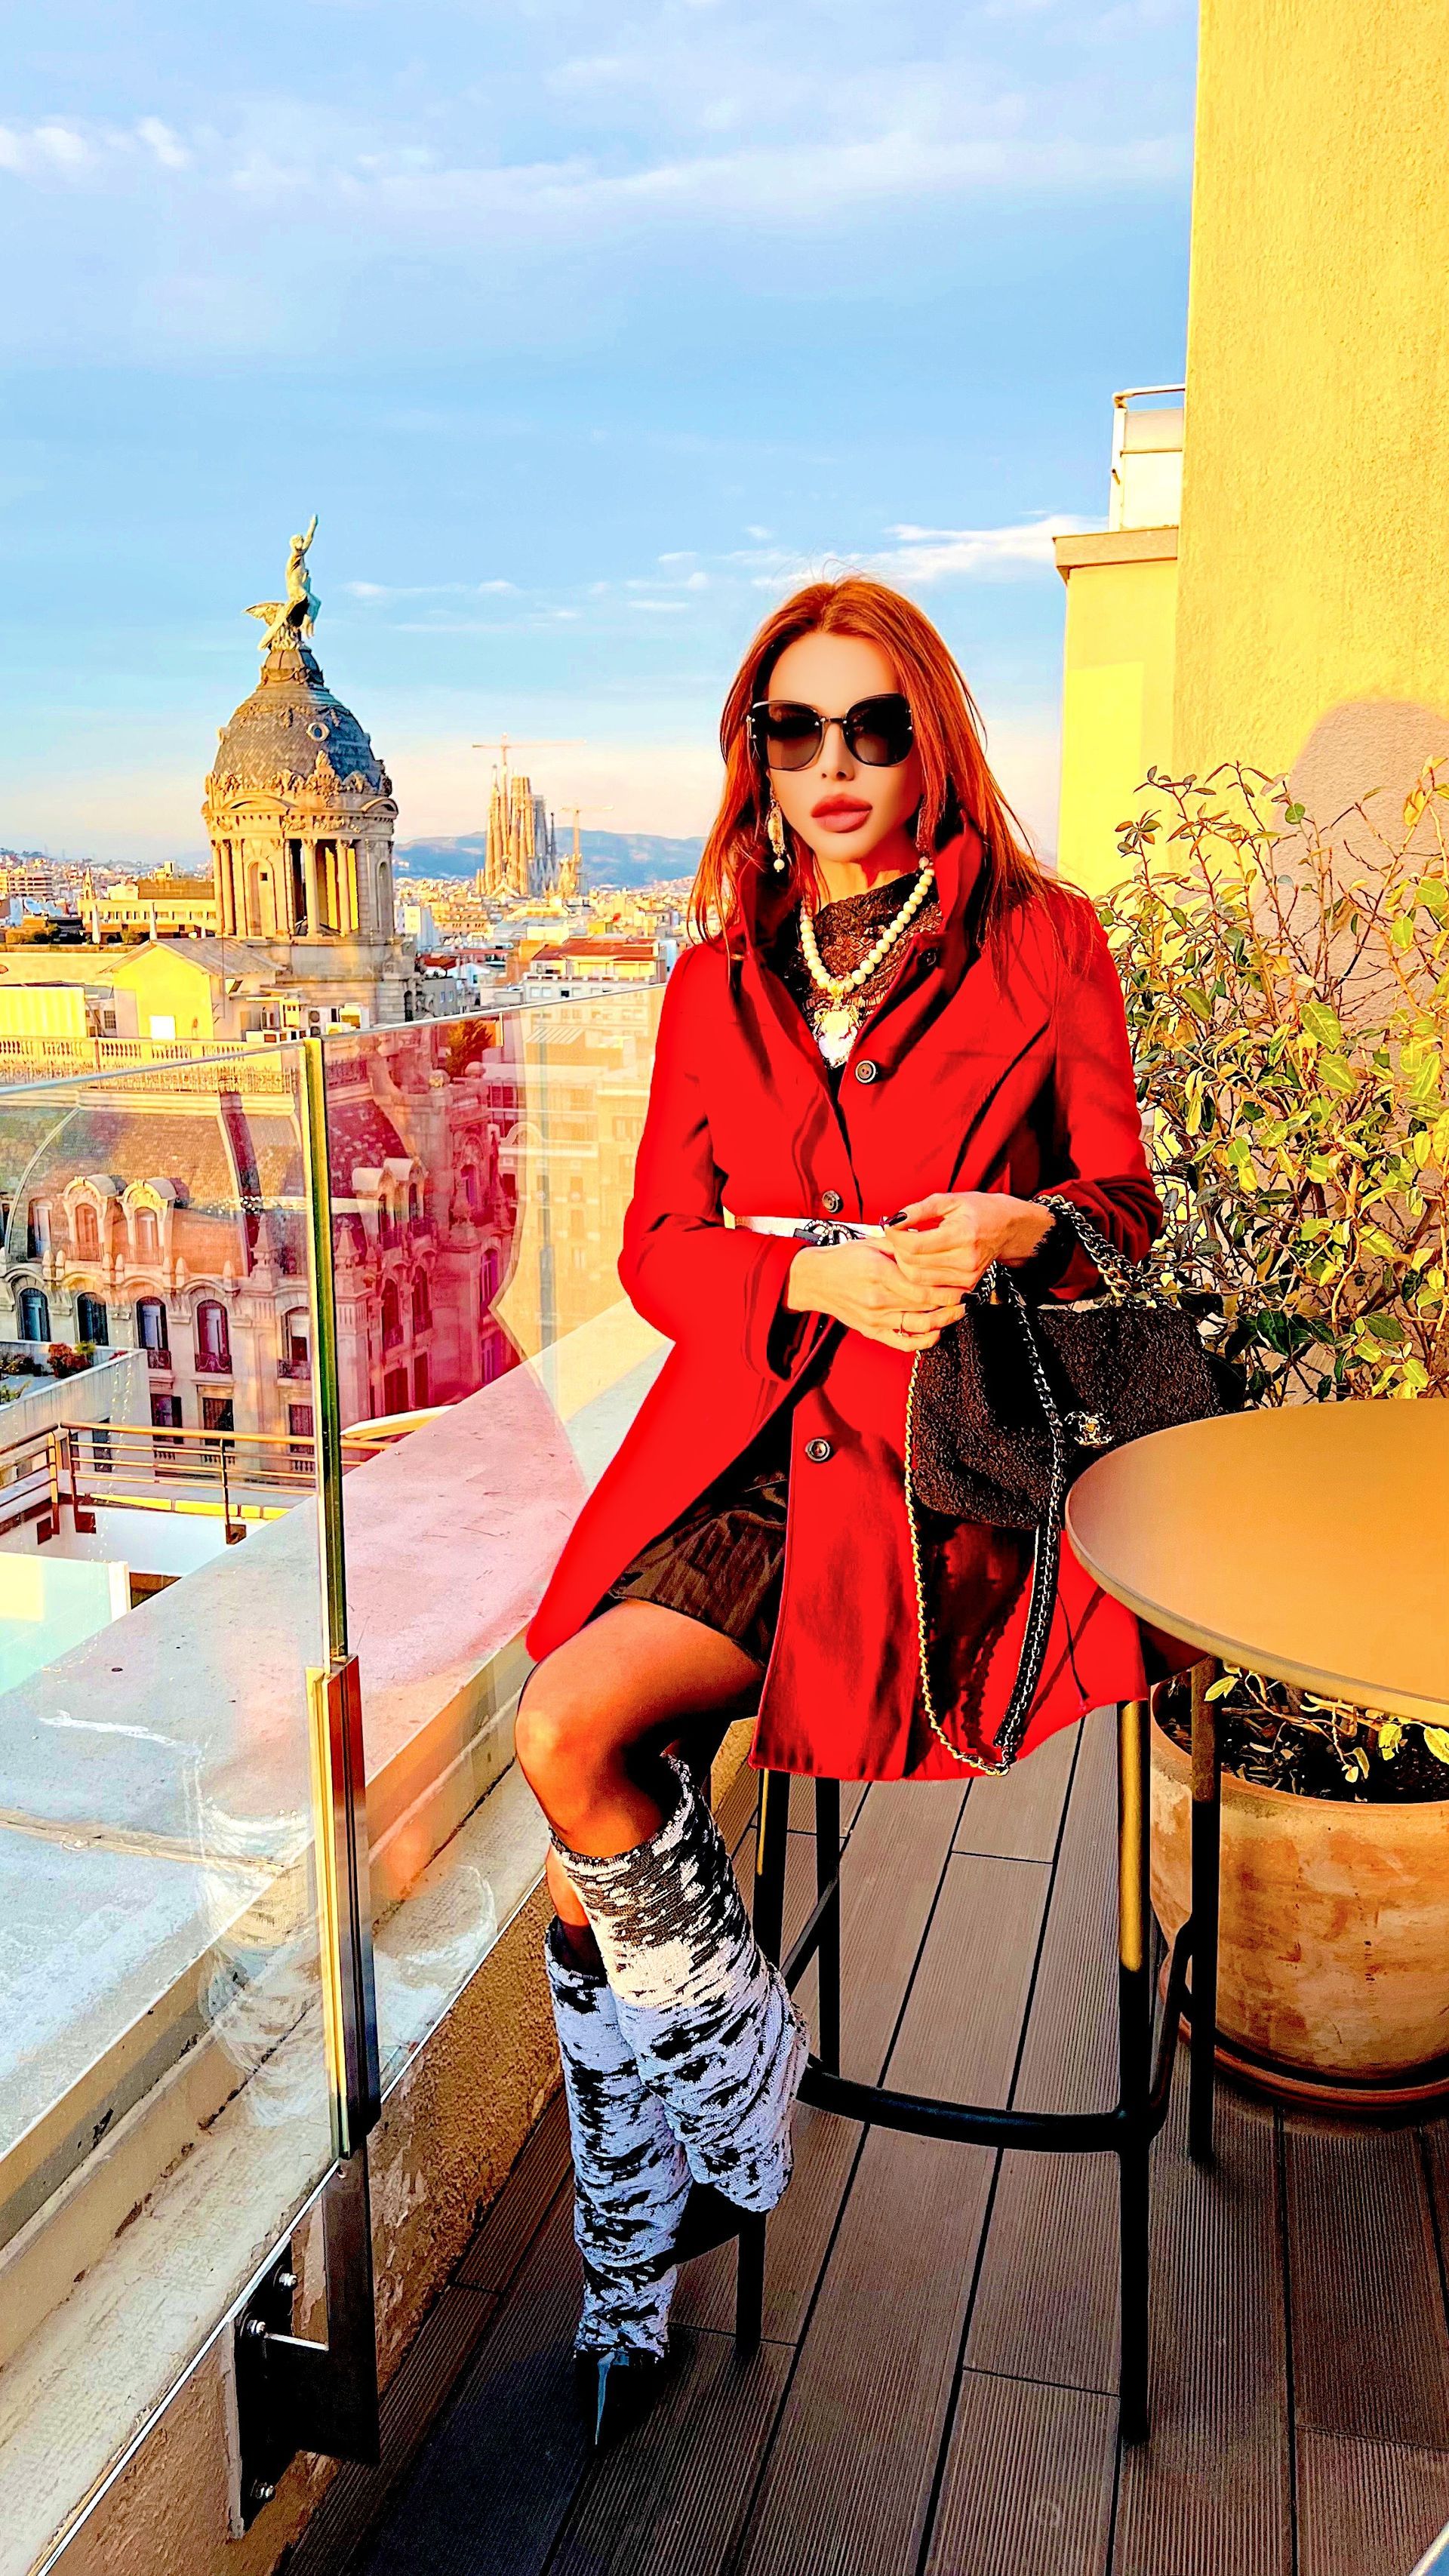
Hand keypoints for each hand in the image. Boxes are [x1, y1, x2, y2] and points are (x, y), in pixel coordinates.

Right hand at [785, 1239, 966, 1351]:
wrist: (814, 1280)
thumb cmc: (842, 1259)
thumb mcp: (871, 1244)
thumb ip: (900, 1246)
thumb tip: (927, 1242)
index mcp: (879, 1273)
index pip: (923, 1287)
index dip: (946, 1288)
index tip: (961, 1283)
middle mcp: (878, 1299)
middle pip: (925, 1307)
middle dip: (951, 1303)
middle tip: (966, 1297)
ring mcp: (875, 1318)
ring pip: (918, 1326)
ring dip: (943, 1322)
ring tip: (957, 1313)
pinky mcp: (871, 1331)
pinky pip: (902, 1342)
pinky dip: (923, 1341)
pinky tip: (936, 1332)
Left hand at [884, 1191, 1055, 1294]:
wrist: (1007, 1228)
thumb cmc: (979, 1210)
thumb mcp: (949, 1200)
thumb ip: (919, 1210)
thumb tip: (893, 1220)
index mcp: (962, 1234)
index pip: (916, 1244)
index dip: (896, 1236)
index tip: (890, 1227)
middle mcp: (966, 1259)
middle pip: (914, 1265)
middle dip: (898, 1250)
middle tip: (897, 1237)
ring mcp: (967, 1276)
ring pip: (919, 1280)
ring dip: (905, 1264)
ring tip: (907, 1248)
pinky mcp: (967, 1287)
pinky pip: (931, 1288)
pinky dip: (919, 1276)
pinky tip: (919, 1261)